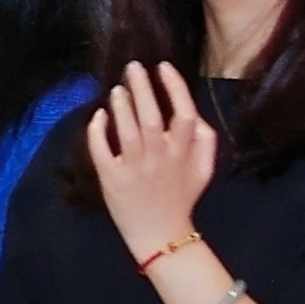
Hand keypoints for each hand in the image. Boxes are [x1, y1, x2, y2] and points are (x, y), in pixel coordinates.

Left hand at [86, 62, 217, 266]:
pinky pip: (102, 151)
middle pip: (153, 117)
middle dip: (143, 88)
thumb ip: (206, 141)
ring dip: (122, 106)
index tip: (163, 67)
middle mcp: (160, 159)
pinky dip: (99, 132)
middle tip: (133, 66)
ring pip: (128, 132)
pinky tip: (99, 116)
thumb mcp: (204, 170)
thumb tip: (195, 113)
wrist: (161, 236)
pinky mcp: (112, 180)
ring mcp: (135, 169)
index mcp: (184, 153)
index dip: (174, 87)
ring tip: (117, 88)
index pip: (184, 113)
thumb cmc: (181, 198)